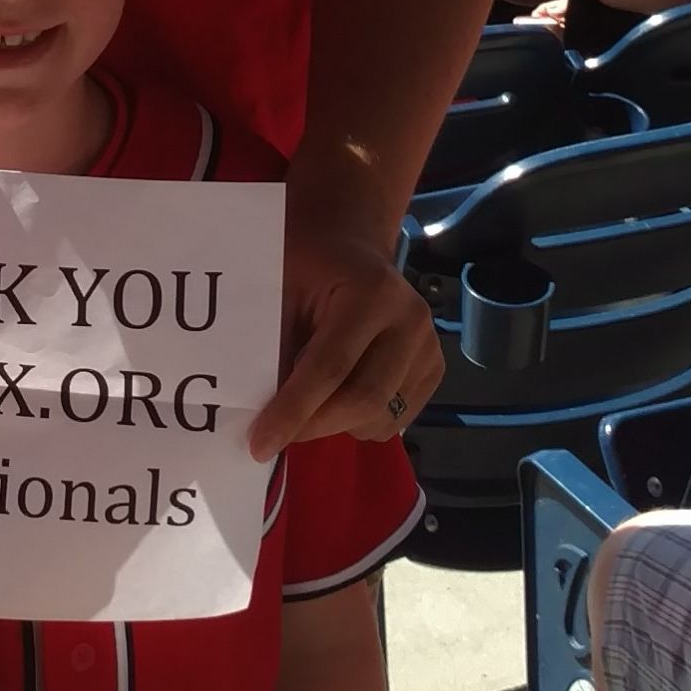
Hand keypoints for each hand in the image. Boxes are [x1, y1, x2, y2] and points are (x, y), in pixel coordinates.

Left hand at [251, 187, 440, 458]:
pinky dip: (358, 422)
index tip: (260, 443)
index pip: (330, 366)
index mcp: (372, 292)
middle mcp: (411, 320)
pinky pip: (394, 420)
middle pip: (363, 399)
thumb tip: (255, 413)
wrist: (349, 247)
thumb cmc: (306, 267)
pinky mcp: (434, 369)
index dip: (293, 410)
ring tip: (306, 402)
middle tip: (272, 438)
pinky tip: (337, 396)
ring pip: (379, 418)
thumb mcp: (280, 293)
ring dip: (334, 425)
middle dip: (313, 426)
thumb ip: (273, 349)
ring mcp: (430, 346)